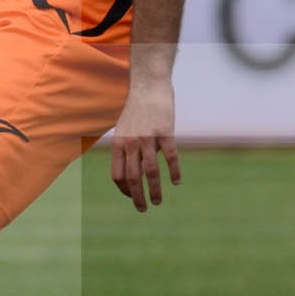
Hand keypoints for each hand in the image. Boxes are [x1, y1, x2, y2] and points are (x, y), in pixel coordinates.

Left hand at [110, 79, 180, 212]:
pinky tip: (176, 182)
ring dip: (154, 190)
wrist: (148, 85)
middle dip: (137, 197)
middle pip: (132, 177)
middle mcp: (131, 143)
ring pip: (150, 171)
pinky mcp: (165, 132)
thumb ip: (128, 150)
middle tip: (143, 210)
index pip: (117, 175)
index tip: (131, 196)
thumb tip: (137, 172)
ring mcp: (148, 138)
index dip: (124, 189)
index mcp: (119, 144)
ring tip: (158, 202)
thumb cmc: (136, 109)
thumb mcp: (125, 130)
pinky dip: (174, 172)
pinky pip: (171, 157)